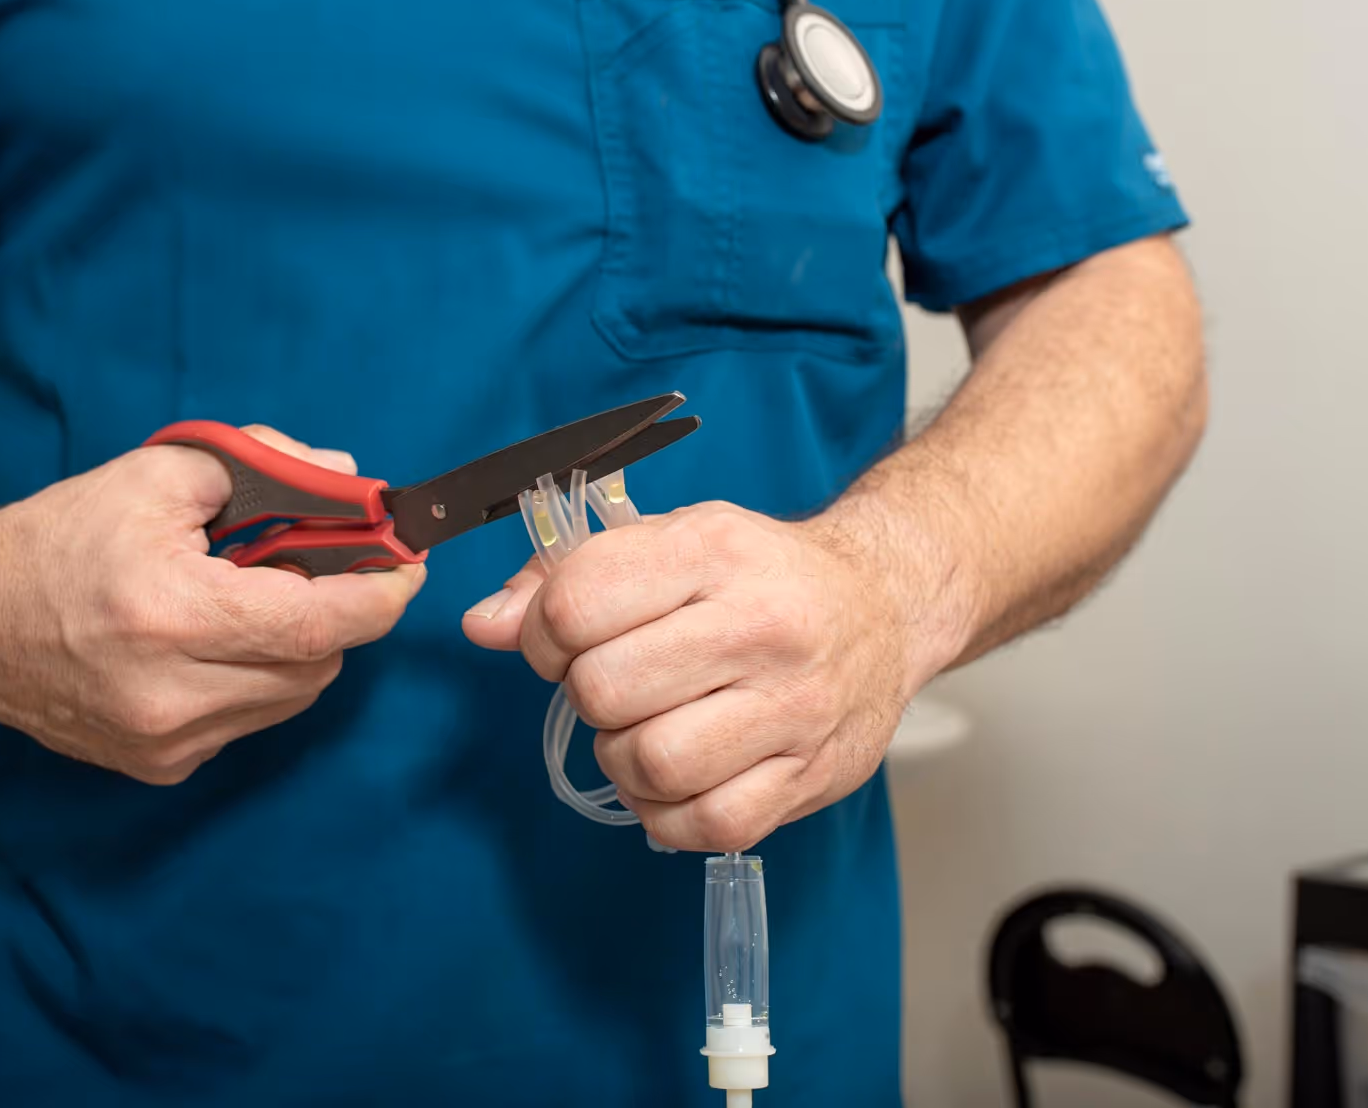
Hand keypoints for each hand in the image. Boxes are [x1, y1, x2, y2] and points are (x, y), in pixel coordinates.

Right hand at [0, 427, 424, 783]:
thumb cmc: (55, 540)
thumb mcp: (157, 474)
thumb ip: (264, 467)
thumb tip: (344, 482)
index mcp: (170, 615)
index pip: (318, 623)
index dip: (378, 595)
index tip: (407, 566)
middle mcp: (169, 694)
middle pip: (316, 662)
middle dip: (336, 612)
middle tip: (326, 566)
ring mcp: (163, 741)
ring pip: (292, 697)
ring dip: (298, 648)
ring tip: (255, 600)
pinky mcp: (157, 765)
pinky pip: (248, 720)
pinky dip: (254, 680)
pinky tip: (213, 643)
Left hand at [462, 502, 963, 851]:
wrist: (884, 604)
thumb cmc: (760, 574)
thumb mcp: (669, 541)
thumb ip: (565, 577)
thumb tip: (483, 624)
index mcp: (712, 551)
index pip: (576, 605)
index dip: (542, 633)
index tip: (564, 638)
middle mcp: (760, 626)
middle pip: (603, 691)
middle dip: (586, 695)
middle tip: (614, 685)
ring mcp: (794, 707)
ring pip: (650, 765)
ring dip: (624, 758)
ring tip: (647, 730)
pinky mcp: (813, 775)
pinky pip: (705, 825)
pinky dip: (669, 814)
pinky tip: (678, 778)